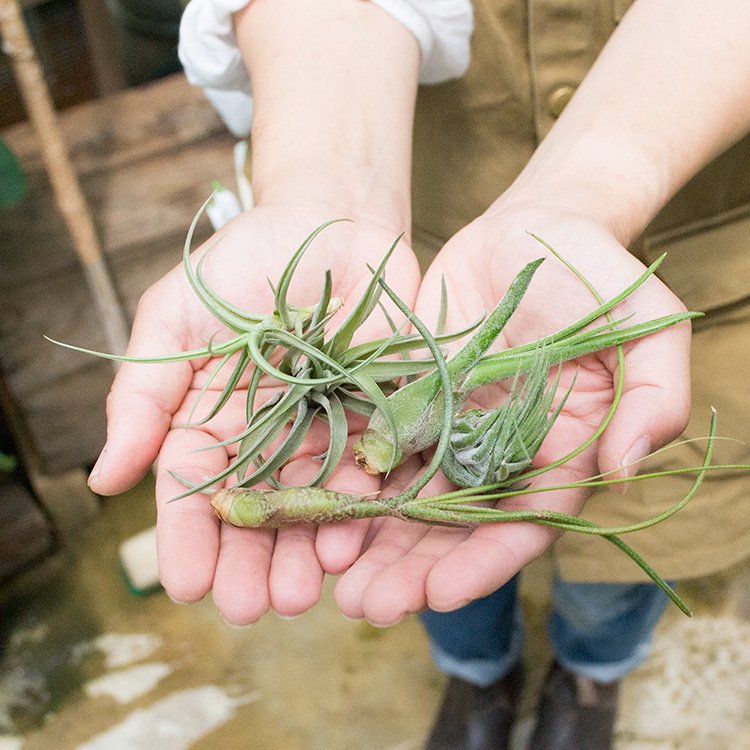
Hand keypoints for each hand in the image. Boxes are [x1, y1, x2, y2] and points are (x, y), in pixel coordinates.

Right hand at [88, 205, 419, 623]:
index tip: (184, 583)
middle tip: (249, 608)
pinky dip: (361, 503)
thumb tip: (105, 479)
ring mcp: (324, 427)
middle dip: (250, 561)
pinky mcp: (378, 412)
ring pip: (312, 501)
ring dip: (305, 550)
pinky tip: (352, 540)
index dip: (188, 535)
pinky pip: (369, 466)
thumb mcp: (176, 318)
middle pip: (255, 509)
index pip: (194, 487)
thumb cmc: (243, 260)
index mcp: (213, 417)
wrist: (329, 220)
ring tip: (302, 595)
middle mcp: (268, 434)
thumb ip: (144, 395)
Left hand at [334, 205, 691, 624]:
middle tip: (368, 606)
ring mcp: (452, 430)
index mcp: (561, 449)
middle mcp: (502, 453)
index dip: (485, 561)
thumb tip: (628, 466)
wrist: (528, 232)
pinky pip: (376, 447)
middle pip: (456, 525)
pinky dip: (348, 480)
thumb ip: (653, 392)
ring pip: (408, 498)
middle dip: (414, 569)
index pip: (525, 520)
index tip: (440, 594)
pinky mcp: (410, 400)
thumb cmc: (594, 272)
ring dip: (372, 542)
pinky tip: (312, 508)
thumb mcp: (645, 321)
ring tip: (333, 581)